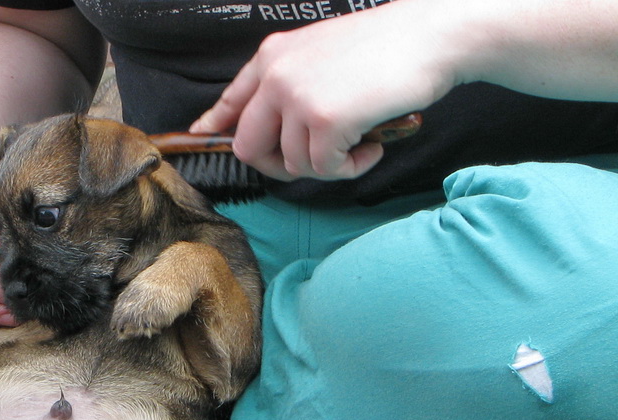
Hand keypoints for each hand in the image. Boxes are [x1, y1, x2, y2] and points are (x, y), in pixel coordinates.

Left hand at [191, 0, 456, 180]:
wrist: (432, 35)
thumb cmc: (387, 48)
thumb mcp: (322, 54)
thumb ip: (291, 83)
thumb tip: (270, 124)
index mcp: (273, 57)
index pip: (230, 101)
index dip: (215, 127)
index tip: (203, 139)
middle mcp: (276, 76)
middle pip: (248, 148)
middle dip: (279, 166)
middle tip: (316, 162)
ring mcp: (297, 97)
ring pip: (293, 164)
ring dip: (328, 167)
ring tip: (360, 144)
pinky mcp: (324, 120)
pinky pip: (324, 169)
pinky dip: (351, 168)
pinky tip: (372, 147)